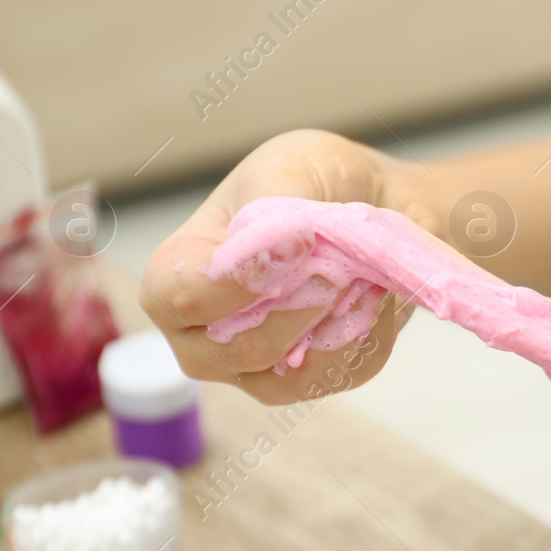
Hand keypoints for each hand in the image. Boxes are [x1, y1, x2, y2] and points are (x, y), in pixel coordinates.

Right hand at [139, 129, 415, 403]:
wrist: (374, 207)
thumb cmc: (311, 184)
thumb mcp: (285, 169)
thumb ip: (271, 209)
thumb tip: (279, 246)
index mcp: (177, 275)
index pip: (180, 297)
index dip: (241, 277)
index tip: (301, 241)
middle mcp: (202, 335)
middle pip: (237, 348)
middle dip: (298, 306)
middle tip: (339, 265)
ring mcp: (253, 368)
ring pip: (287, 378)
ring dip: (334, 325)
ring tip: (362, 276)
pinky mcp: (308, 381)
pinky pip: (337, 376)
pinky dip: (363, 336)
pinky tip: (373, 296)